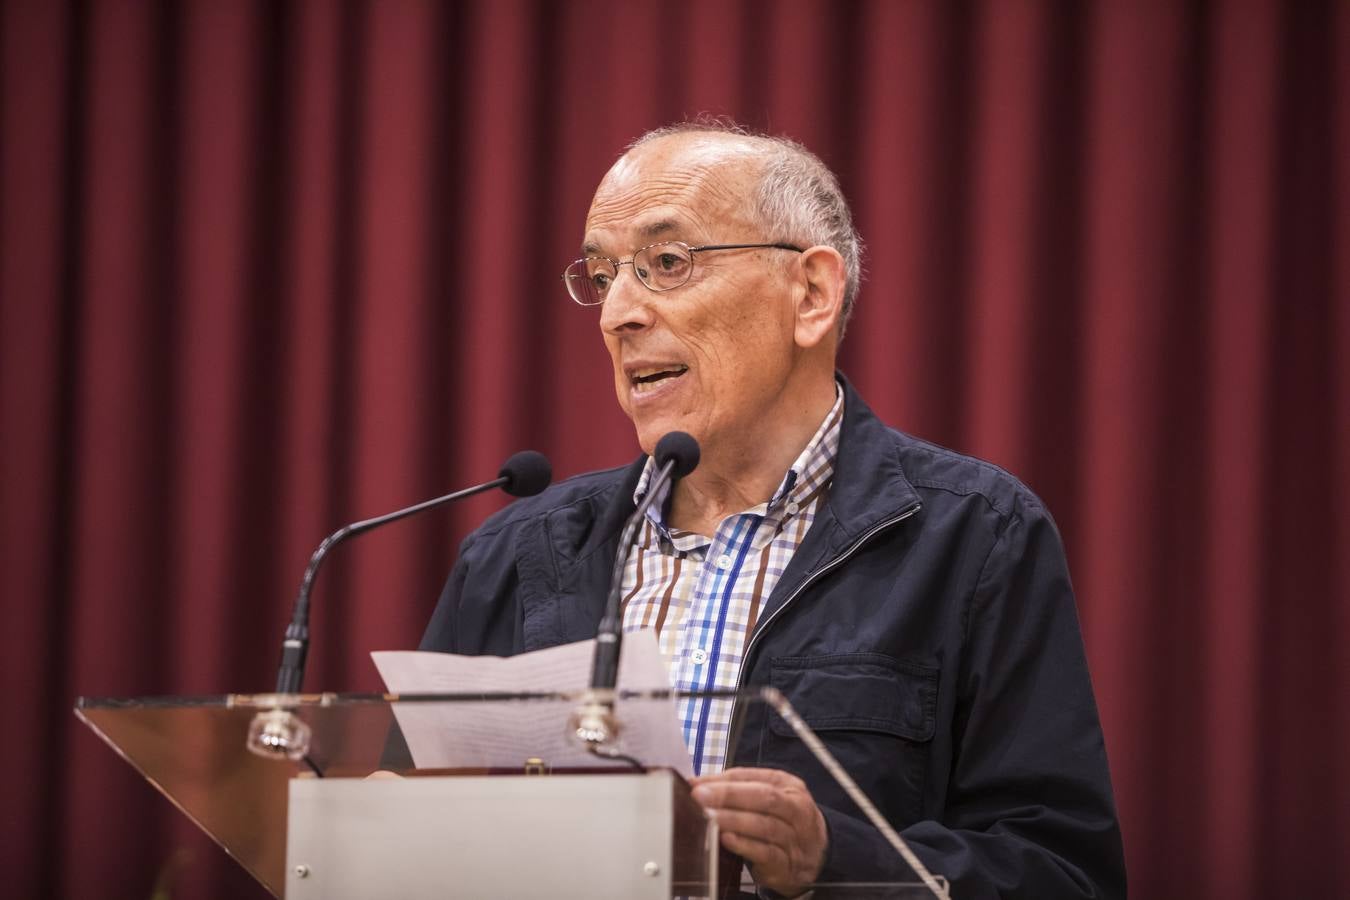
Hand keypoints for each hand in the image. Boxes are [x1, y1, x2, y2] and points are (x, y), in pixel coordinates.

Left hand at [690, 767, 827, 896]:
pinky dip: (744, 846)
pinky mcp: (787, 864)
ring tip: (709, 817)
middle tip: (700, 797)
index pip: (755, 778)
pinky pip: (766, 853)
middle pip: (764, 797)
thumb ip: (737, 789)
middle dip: (729, 795)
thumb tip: (698, 784)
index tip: (697, 784)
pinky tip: (727, 840)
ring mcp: (794, 838)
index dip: (724, 780)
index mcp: (789, 786)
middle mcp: (796, 809)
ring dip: (733, 820)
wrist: (815, 855)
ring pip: (764, 826)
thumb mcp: (768, 798)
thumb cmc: (783, 821)